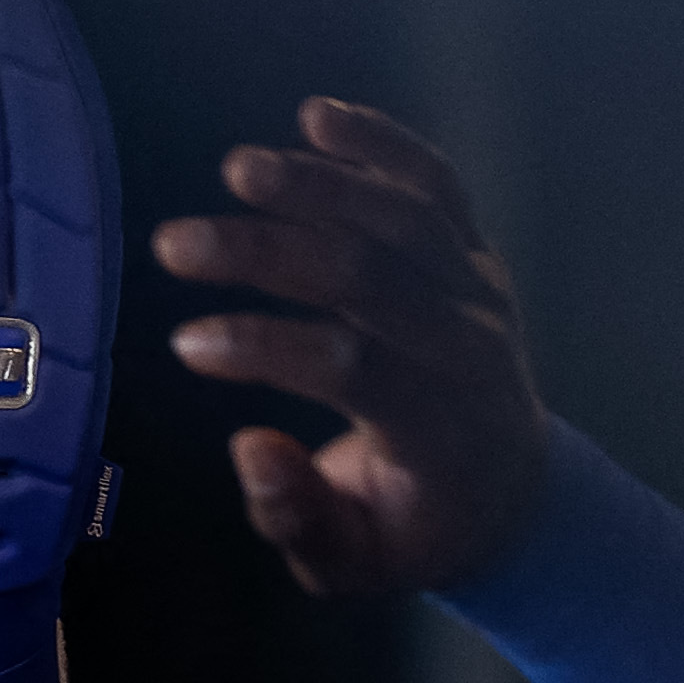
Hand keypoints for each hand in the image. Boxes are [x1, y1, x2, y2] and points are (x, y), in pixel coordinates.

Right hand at [154, 98, 548, 598]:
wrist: (507, 486)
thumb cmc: (410, 529)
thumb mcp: (351, 566)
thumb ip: (299, 519)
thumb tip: (251, 447)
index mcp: (440, 425)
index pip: (352, 367)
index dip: (268, 349)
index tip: (186, 343)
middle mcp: (470, 343)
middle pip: (371, 275)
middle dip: (268, 254)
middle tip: (176, 244)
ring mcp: (478, 288)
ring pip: (404, 216)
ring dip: (320, 185)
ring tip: (237, 169)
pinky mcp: (473, 253)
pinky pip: (436, 186)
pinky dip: (382, 145)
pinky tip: (317, 116)